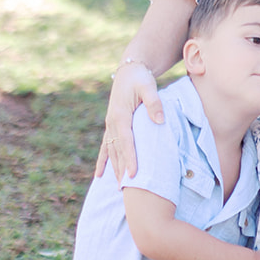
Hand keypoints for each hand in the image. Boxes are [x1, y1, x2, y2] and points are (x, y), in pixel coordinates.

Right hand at [97, 63, 163, 180]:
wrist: (129, 70)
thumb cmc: (140, 78)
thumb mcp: (148, 86)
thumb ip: (154, 103)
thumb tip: (159, 121)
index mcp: (121, 115)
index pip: (126, 141)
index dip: (130, 158)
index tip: (134, 175)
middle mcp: (112, 122)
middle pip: (117, 151)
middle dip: (121, 170)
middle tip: (127, 189)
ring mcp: (110, 125)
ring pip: (111, 151)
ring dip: (114, 169)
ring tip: (118, 187)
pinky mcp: (112, 125)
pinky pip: (106, 146)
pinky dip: (103, 161)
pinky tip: (99, 175)